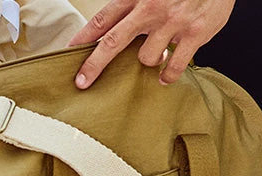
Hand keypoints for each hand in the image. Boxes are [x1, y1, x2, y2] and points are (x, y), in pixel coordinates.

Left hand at [68, 0, 234, 88]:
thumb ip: (137, 6)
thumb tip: (121, 28)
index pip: (102, 19)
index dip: (83, 38)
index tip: (68, 53)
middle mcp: (150, 9)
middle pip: (113, 42)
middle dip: (94, 65)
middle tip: (82, 82)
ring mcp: (171, 23)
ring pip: (147, 58)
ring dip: (149, 62)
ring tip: (158, 56)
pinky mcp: (193, 34)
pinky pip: (175, 65)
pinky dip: (168, 76)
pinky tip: (165, 78)